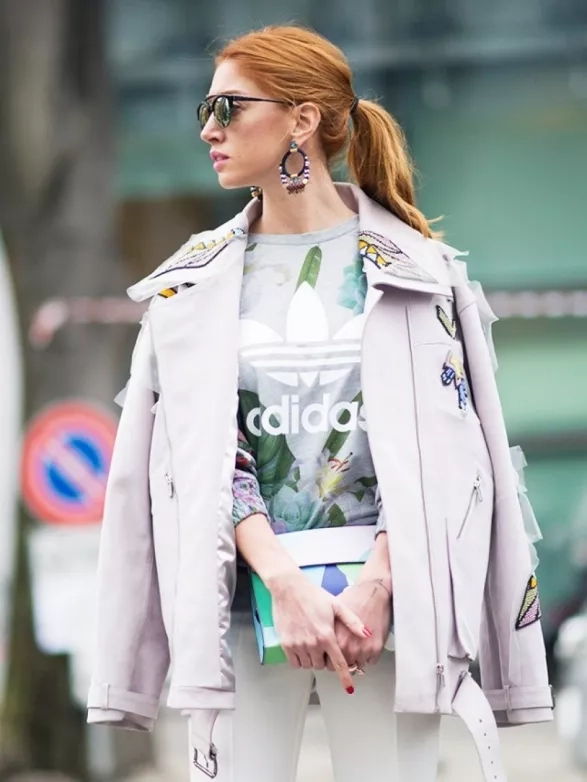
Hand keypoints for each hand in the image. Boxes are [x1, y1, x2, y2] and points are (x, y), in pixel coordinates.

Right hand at [269, 571, 369, 692]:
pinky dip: (300, 660)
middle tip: (323, 645)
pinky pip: (295, 663)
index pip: (338, 663)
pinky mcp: (285, 644)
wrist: (289, 588)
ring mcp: (297, 645)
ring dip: (312, 660)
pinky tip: (302, 647)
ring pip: (308, 665)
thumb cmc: (313, 595)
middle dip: (325, 660)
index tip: (349, 688)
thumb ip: (352, 622)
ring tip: (312, 643)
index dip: (345, 677)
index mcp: (326, 635)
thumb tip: (367, 634)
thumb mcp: (336, 605)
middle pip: (322, 666)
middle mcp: (312, 643)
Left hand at [328, 579, 391, 671]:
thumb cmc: (353, 598)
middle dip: (340, 660)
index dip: (327, 659)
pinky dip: (368, 656)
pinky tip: (366, 643)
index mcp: (334, 638)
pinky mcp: (376, 649)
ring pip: (356, 666)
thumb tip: (317, 644)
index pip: (326, 662)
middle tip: (343, 650)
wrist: (372, 592)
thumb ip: (325, 632)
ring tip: (355, 646)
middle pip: (340, 666)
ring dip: (355, 660)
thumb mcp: (332, 613)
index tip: (329, 655)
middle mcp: (347, 647)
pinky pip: (370, 662)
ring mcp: (363, 650)